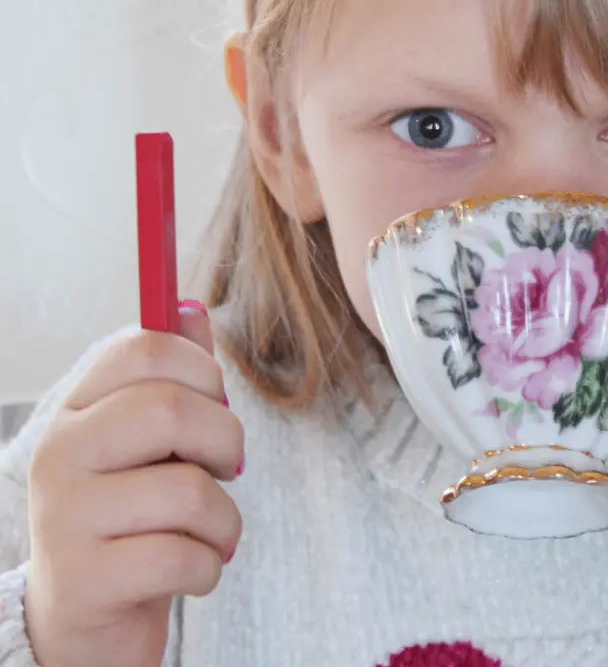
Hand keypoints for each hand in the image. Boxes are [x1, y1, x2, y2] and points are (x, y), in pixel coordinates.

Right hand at [24, 304, 243, 666]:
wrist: (84, 619)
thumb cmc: (134, 513)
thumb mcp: (153, 441)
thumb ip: (174, 375)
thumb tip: (191, 311)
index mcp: (78, 408)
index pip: (146, 348)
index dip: (203, 371)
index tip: (215, 405)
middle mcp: (59, 453)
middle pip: (169, 409)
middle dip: (225, 441)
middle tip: (225, 469)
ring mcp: (64, 517)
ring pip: (187, 490)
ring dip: (224, 520)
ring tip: (211, 533)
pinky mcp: (83, 581)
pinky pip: (181, 556)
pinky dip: (208, 566)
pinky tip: (193, 570)